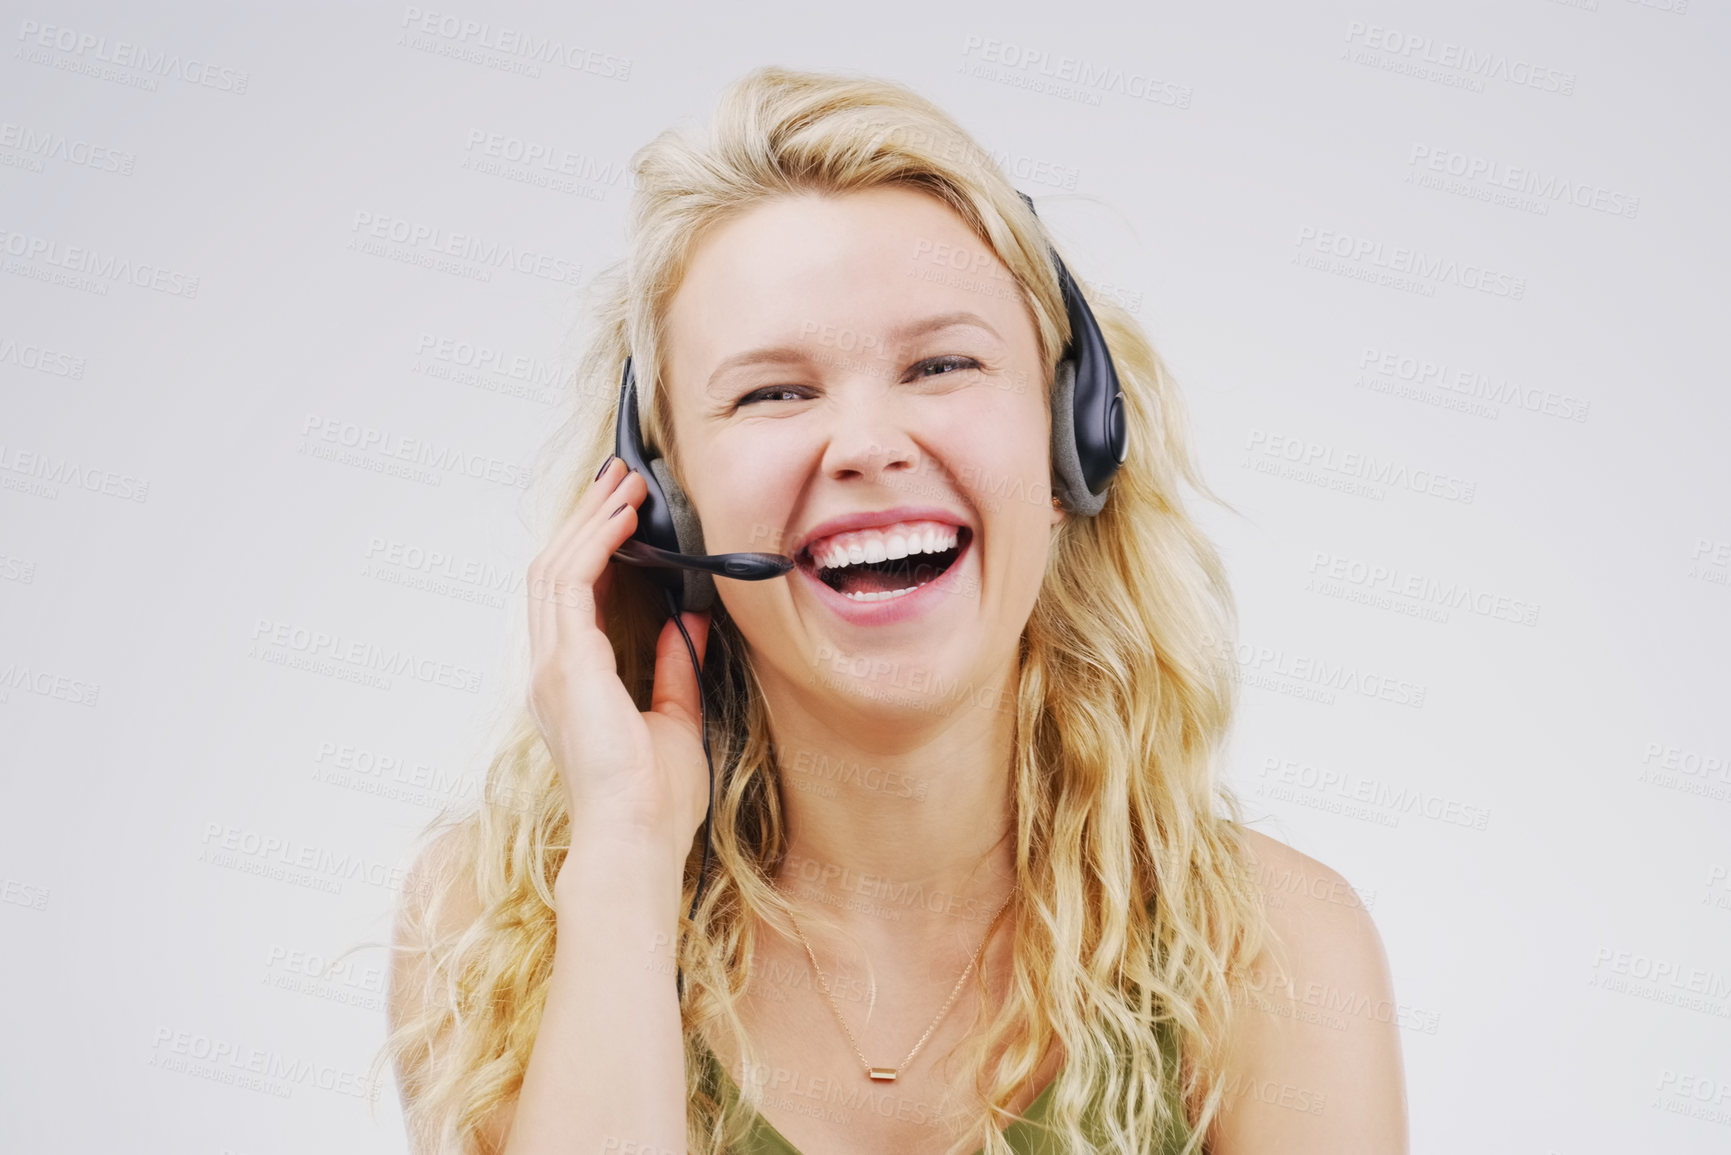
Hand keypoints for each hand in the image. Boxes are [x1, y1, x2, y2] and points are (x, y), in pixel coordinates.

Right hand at [526, 457, 712, 861]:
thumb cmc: (653, 801)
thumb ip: (676, 668)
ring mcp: (551, 665)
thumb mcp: (675, 719)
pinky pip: (571, 582)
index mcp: (570, 685)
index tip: (622, 514)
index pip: (571, 598)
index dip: (592, 549)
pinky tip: (624, 519)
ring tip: (624, 486)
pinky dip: (596, 542)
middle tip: (620, 480)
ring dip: (590, 520)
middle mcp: (550, 670)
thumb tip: (691, 623)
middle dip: (587, 520)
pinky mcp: (567, 663)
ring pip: (556, 567)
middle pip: (555, 571)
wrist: (636, 838)